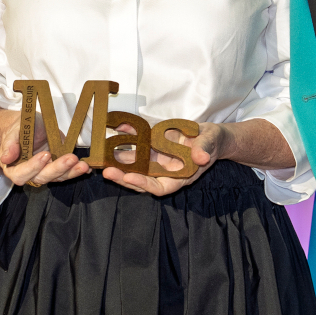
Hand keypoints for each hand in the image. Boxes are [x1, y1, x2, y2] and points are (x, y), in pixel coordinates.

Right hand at [0, 104, 89, 186]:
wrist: (28, 126)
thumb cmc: (18, 128)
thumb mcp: (13, 130)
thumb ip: (10, 143)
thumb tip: (5, 157)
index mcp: (13, 168)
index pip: (21, 174)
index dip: (33, 167)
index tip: (45, 155)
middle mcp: (29, 174)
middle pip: (42, 178)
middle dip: (57, 169)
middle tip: (70, 158)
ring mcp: (44, 172)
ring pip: (56, 178)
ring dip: (70, 172)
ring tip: (82, 165)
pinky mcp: (56, 169)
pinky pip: (66, 173)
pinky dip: (76, 171)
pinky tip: (85, 166)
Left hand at [102, 121, 224, 195]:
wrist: (209, 136)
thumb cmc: (213, 143)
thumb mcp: (211, 144)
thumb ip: (204, 150)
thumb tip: (202, 157)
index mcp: (179, 177)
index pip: (160, 187)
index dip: (144, 184)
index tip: (130, 178)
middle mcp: (165, 170)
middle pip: (142, 179)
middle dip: (124, 177)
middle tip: (107, 171)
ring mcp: (157, 159)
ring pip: (136, 163)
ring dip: (119, 160)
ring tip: (103, 156)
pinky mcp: (154, 146)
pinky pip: (138, 143)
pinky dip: (128, 136)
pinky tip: (118, 127)